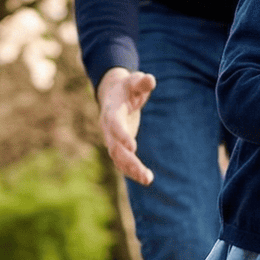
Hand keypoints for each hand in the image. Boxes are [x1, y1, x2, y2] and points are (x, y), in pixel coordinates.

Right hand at [97, 67, 156, 184]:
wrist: (114, 94)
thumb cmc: (127, 87)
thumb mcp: (134, 81)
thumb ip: (142, 82)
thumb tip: (150, 80)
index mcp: (111, 110)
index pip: (114, 124)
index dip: (122, 135)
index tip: (133, 147)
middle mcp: (108, 127)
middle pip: (115, 148)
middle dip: (129, 162)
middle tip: (145, 174)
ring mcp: (112, 138)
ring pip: (118, 158)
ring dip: (132, 170)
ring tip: (148, 179)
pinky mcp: (118, 146)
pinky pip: (122, 162)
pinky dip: (132, 171)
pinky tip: (146, 179)